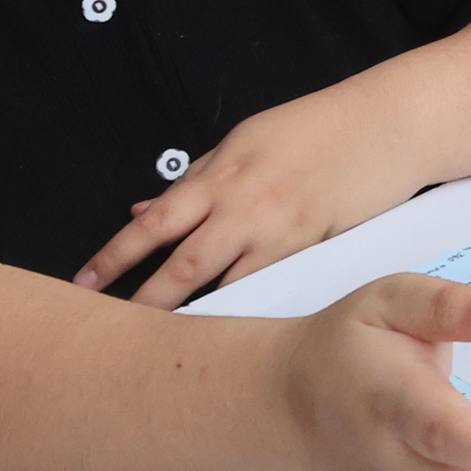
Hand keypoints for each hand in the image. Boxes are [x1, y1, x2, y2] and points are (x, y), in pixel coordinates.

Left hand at [75, 74, 415, 307]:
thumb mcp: (247, 139)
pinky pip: (267, 286)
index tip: (85, 282)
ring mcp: (279, 230)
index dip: (115, 254)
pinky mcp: (312, 248)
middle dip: (144, 300)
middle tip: (113, 331)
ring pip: (224, 283)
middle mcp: (243, 203)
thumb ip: (195, 177)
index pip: (155, 220)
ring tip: (161, 344)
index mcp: (221, 172)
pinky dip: (241, 308)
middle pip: (182, 263)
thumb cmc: (317, 127)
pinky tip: (226, 333)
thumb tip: (142, 208)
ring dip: (191, 314)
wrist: (385, 125)